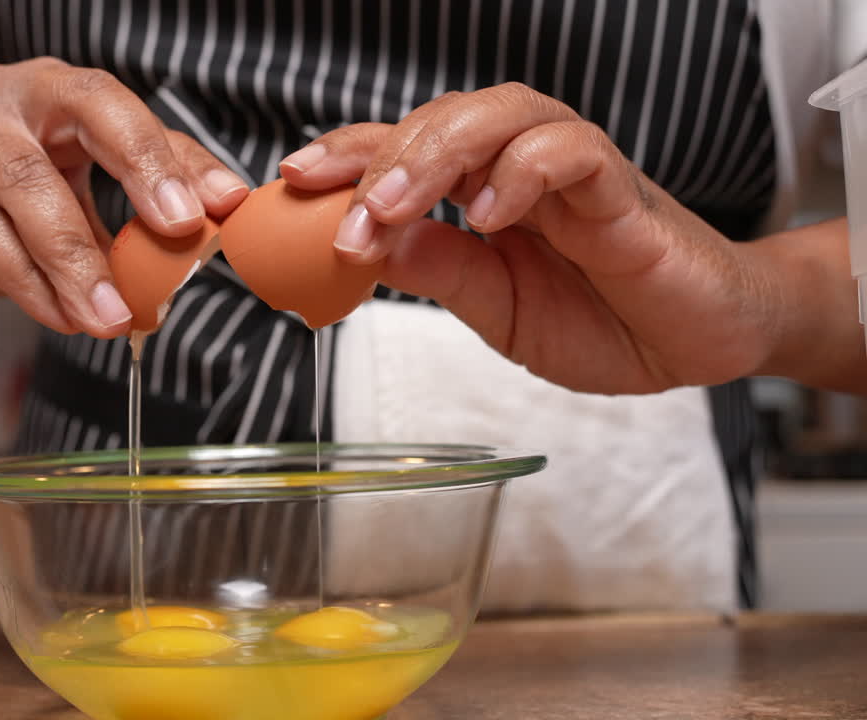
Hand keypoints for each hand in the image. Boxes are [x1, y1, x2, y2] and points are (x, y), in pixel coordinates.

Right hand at [0, 58, 248, 336]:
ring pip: (26, 185)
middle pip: (83, 107)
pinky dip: (28, 283)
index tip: (223, 204)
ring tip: (113, 316)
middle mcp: (4, 98)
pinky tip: (59, 315)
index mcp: (51, 94)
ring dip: (79, 258)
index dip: (177, 156)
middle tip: (179, 228)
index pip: (126, 110)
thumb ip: (122, 215)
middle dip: (139, 165)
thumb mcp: (64, 197)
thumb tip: (196, 252)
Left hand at [279, 82, 782, 393]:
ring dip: (435, 155)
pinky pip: (573, 151)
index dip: (348, 153)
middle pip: (444, 116)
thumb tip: (356, 245)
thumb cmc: (603, 320)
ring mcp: (574, 174)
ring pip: (503, 112)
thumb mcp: (493, 305)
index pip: (407, 149)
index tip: (292, 180)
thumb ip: (435, 269)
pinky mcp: (622, 193)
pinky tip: (489, 214)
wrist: (698, 344)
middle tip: (341, 215)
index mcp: (485, 192)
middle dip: (380, 158)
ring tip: (392, 208)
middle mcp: (523, 168)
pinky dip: (522, 173)